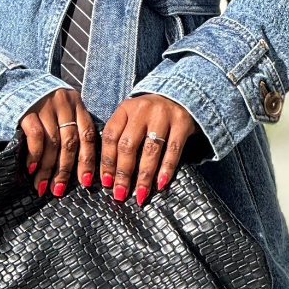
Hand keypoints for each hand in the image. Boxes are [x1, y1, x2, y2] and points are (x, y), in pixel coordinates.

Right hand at [20, 88, 96, 197]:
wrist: (12, 82)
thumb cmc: (39, 103)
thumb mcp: (59, 109)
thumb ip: (69, 127)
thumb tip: (74, 166)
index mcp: (76, 103)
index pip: (87, 135)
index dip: (87, 161)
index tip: (85, 182)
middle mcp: (64, 102)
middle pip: (70, 142)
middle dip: (65, 170)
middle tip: (58, 189)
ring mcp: (46, 105)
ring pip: (53, 143)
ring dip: (48, 168)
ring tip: (42, 185)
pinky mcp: (27, 109)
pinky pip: (36, 137)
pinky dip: (35, 155)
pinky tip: (32, 168)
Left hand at [20, 91, 196, 204]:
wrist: (181, 93)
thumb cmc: (150, 115)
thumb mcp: (132, 117)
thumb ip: (120, 138)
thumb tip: (110, 175)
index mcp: (125, 109)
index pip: (111, 137)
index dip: (107, 162)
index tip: (106, 183)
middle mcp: (142, 110)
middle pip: (128, 145)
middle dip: (123, 173)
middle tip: (120, 194)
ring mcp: (163, 115)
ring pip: (150, 150)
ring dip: (144, 176)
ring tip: (140, 195)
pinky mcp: (182, 122)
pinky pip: (173, 150)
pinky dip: (166, 168)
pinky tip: (161, 183)